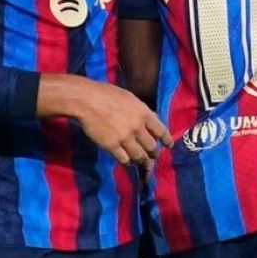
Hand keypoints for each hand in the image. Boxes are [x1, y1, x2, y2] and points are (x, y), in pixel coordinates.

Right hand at [52, 76, 171, 167]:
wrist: (87, 100)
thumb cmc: (107, 95)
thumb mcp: (131, 99)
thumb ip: (142, 111)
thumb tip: (152, 120)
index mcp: (144, 113)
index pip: (161, 131)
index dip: (167, 141)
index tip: (169, 146)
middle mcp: (138, 127)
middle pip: (152, 147)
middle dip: (154, 154)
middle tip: (152, 156)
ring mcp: (125, 138)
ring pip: (140, 156)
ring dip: (141, 160)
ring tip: (140, 161)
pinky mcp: (112, 146)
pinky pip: (124, 160)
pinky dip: (127, 162)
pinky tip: (127, 161)